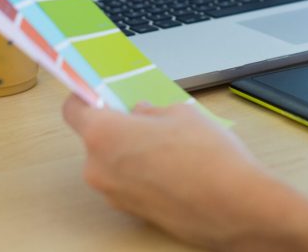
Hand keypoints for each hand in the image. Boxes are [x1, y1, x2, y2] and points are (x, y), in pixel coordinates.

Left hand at [62, 96, 266, 247]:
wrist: (234, 206)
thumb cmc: (208, 158)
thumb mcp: (181, 115)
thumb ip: (152, 112)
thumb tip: (143, 114)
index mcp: (104, 136)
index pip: (73, 110)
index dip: (86, 99)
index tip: (98, 94)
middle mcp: (99, 169)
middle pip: (96, 140)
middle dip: (118, 128)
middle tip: (148, 120)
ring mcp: (114, 195)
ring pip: (113, 163)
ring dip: (131, 153)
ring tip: (169, 147)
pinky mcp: (132, 213)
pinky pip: (128, 184)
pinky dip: (142, 174)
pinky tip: (173, 169)